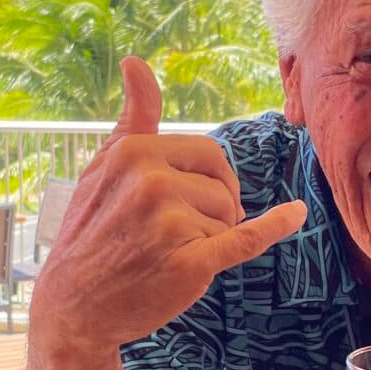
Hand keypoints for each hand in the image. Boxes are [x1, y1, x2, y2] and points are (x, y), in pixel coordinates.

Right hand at [31, 56, 307, 356]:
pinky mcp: (191, 264)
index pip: (208, 154)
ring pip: (229, 218)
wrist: (75, 307)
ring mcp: (172, 225)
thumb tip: (136, 62)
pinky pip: (246, 239)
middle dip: (214, 207)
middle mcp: (152, 184)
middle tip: (180, 233)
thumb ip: (133, 119)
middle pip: (223, 184)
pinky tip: (295, 215)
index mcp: (134, 154)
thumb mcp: (103, 168)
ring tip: (171, 254)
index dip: (208, 180)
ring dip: (212, 237)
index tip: (186, 203)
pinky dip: (275, 226)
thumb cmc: (91, 233)